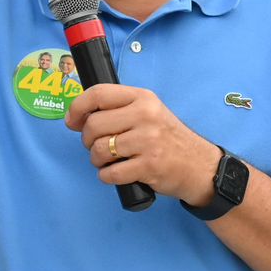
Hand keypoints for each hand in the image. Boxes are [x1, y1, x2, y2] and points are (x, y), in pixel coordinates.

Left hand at [64, 84, 220, 204]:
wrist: (199, 165)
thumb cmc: (167, 139)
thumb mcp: (149, 112)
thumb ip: (119, 109)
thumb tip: (77, 117)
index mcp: (143, 98)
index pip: (98, 93)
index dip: (77, 108)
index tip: (72, 121)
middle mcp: (145, 115)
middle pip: (93, 125)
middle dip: (88, 140)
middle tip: (98, 146)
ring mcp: (148, 141)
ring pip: (99, 150)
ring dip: (97, 160)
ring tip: (109, 161)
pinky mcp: (149, 166)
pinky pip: (110, 173)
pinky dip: (107, 176)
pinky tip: (117, 173)